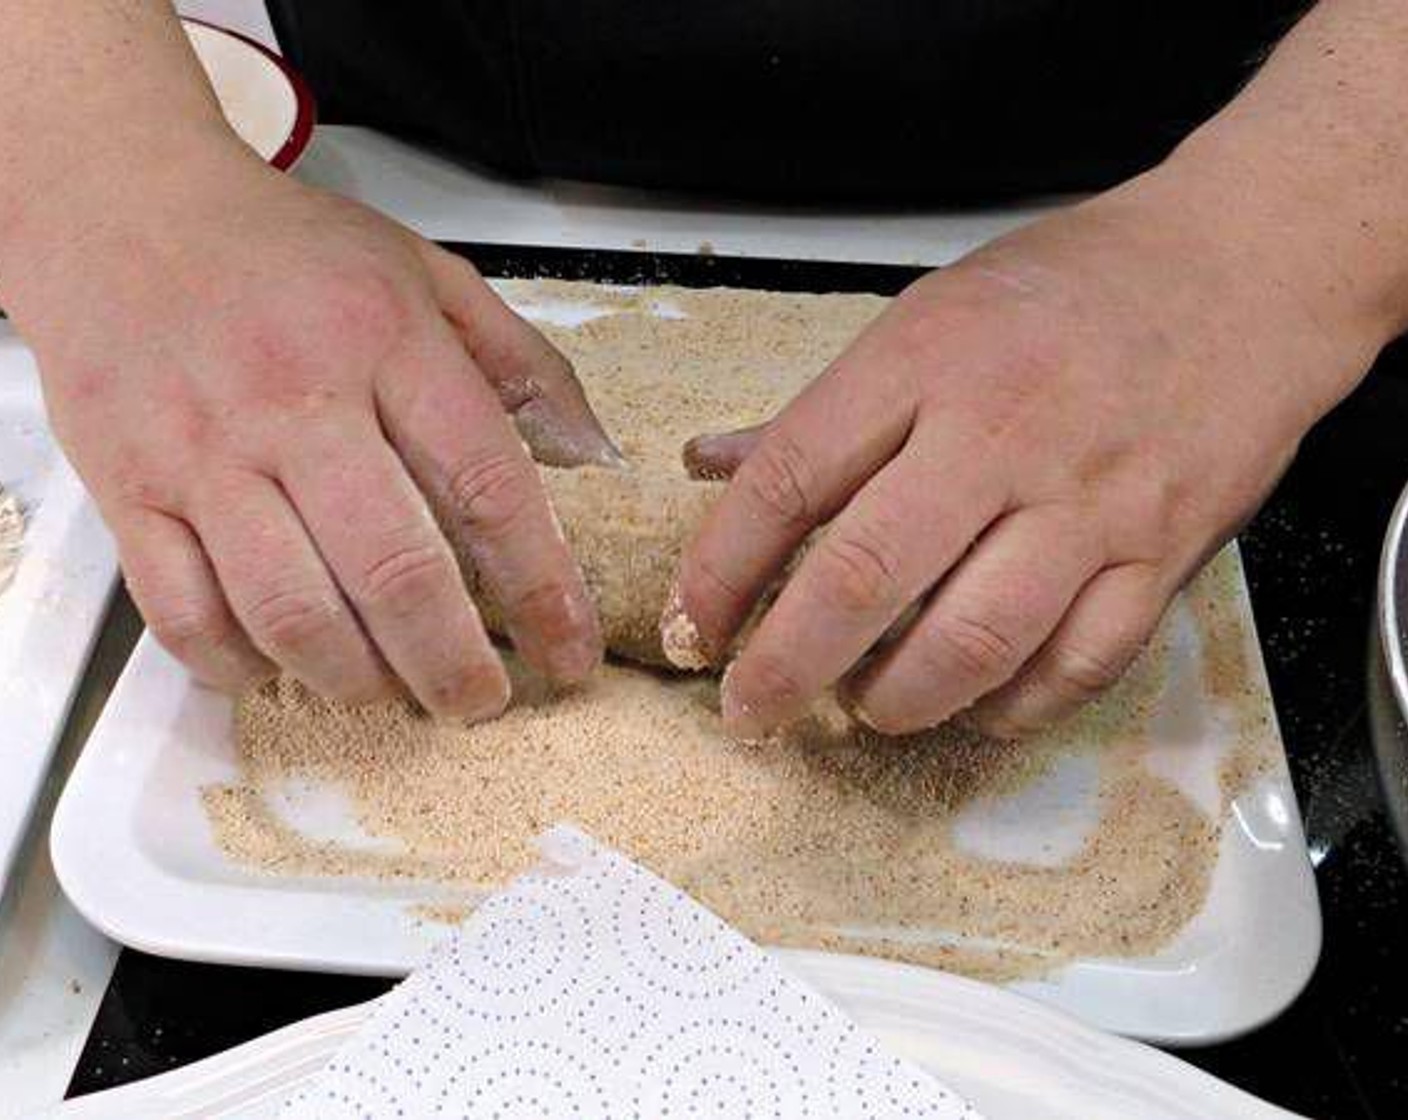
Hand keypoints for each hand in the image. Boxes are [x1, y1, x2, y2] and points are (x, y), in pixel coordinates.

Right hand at [14, 142, 615, 716]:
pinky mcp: (130, 490)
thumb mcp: (428, 274)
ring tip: (395, 690)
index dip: (542, 589)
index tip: (569, 652)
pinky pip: (185, 614)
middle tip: (482, 701)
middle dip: (453, 664)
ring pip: (290, 610)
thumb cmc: (289, 253)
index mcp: (385, 343)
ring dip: (357, 678)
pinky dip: (243, 665)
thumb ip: (521, 363)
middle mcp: (295, 402)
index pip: (488, 487)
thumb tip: (595, 455)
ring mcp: (203, 452)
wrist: (126, 213)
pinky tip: (285, 668)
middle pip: (393, 571)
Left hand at [671, 172, 1381, 737]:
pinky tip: (968, 704)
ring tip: (862, 707)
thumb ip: (824, 410)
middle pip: (866, 576)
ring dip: (896, 700)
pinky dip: (1007, 706)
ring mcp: (1089, 501)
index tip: (692, 622)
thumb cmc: (1073, 290)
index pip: (791, 479)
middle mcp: (1003, 433)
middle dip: (786, 665)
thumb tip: (712, 464)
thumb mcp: (929, 313)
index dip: (721, 568)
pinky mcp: (1161, 554)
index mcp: (926, 360)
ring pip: (971, 641)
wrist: (1242, 271)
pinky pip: (1074, 667)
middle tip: (749, 706)